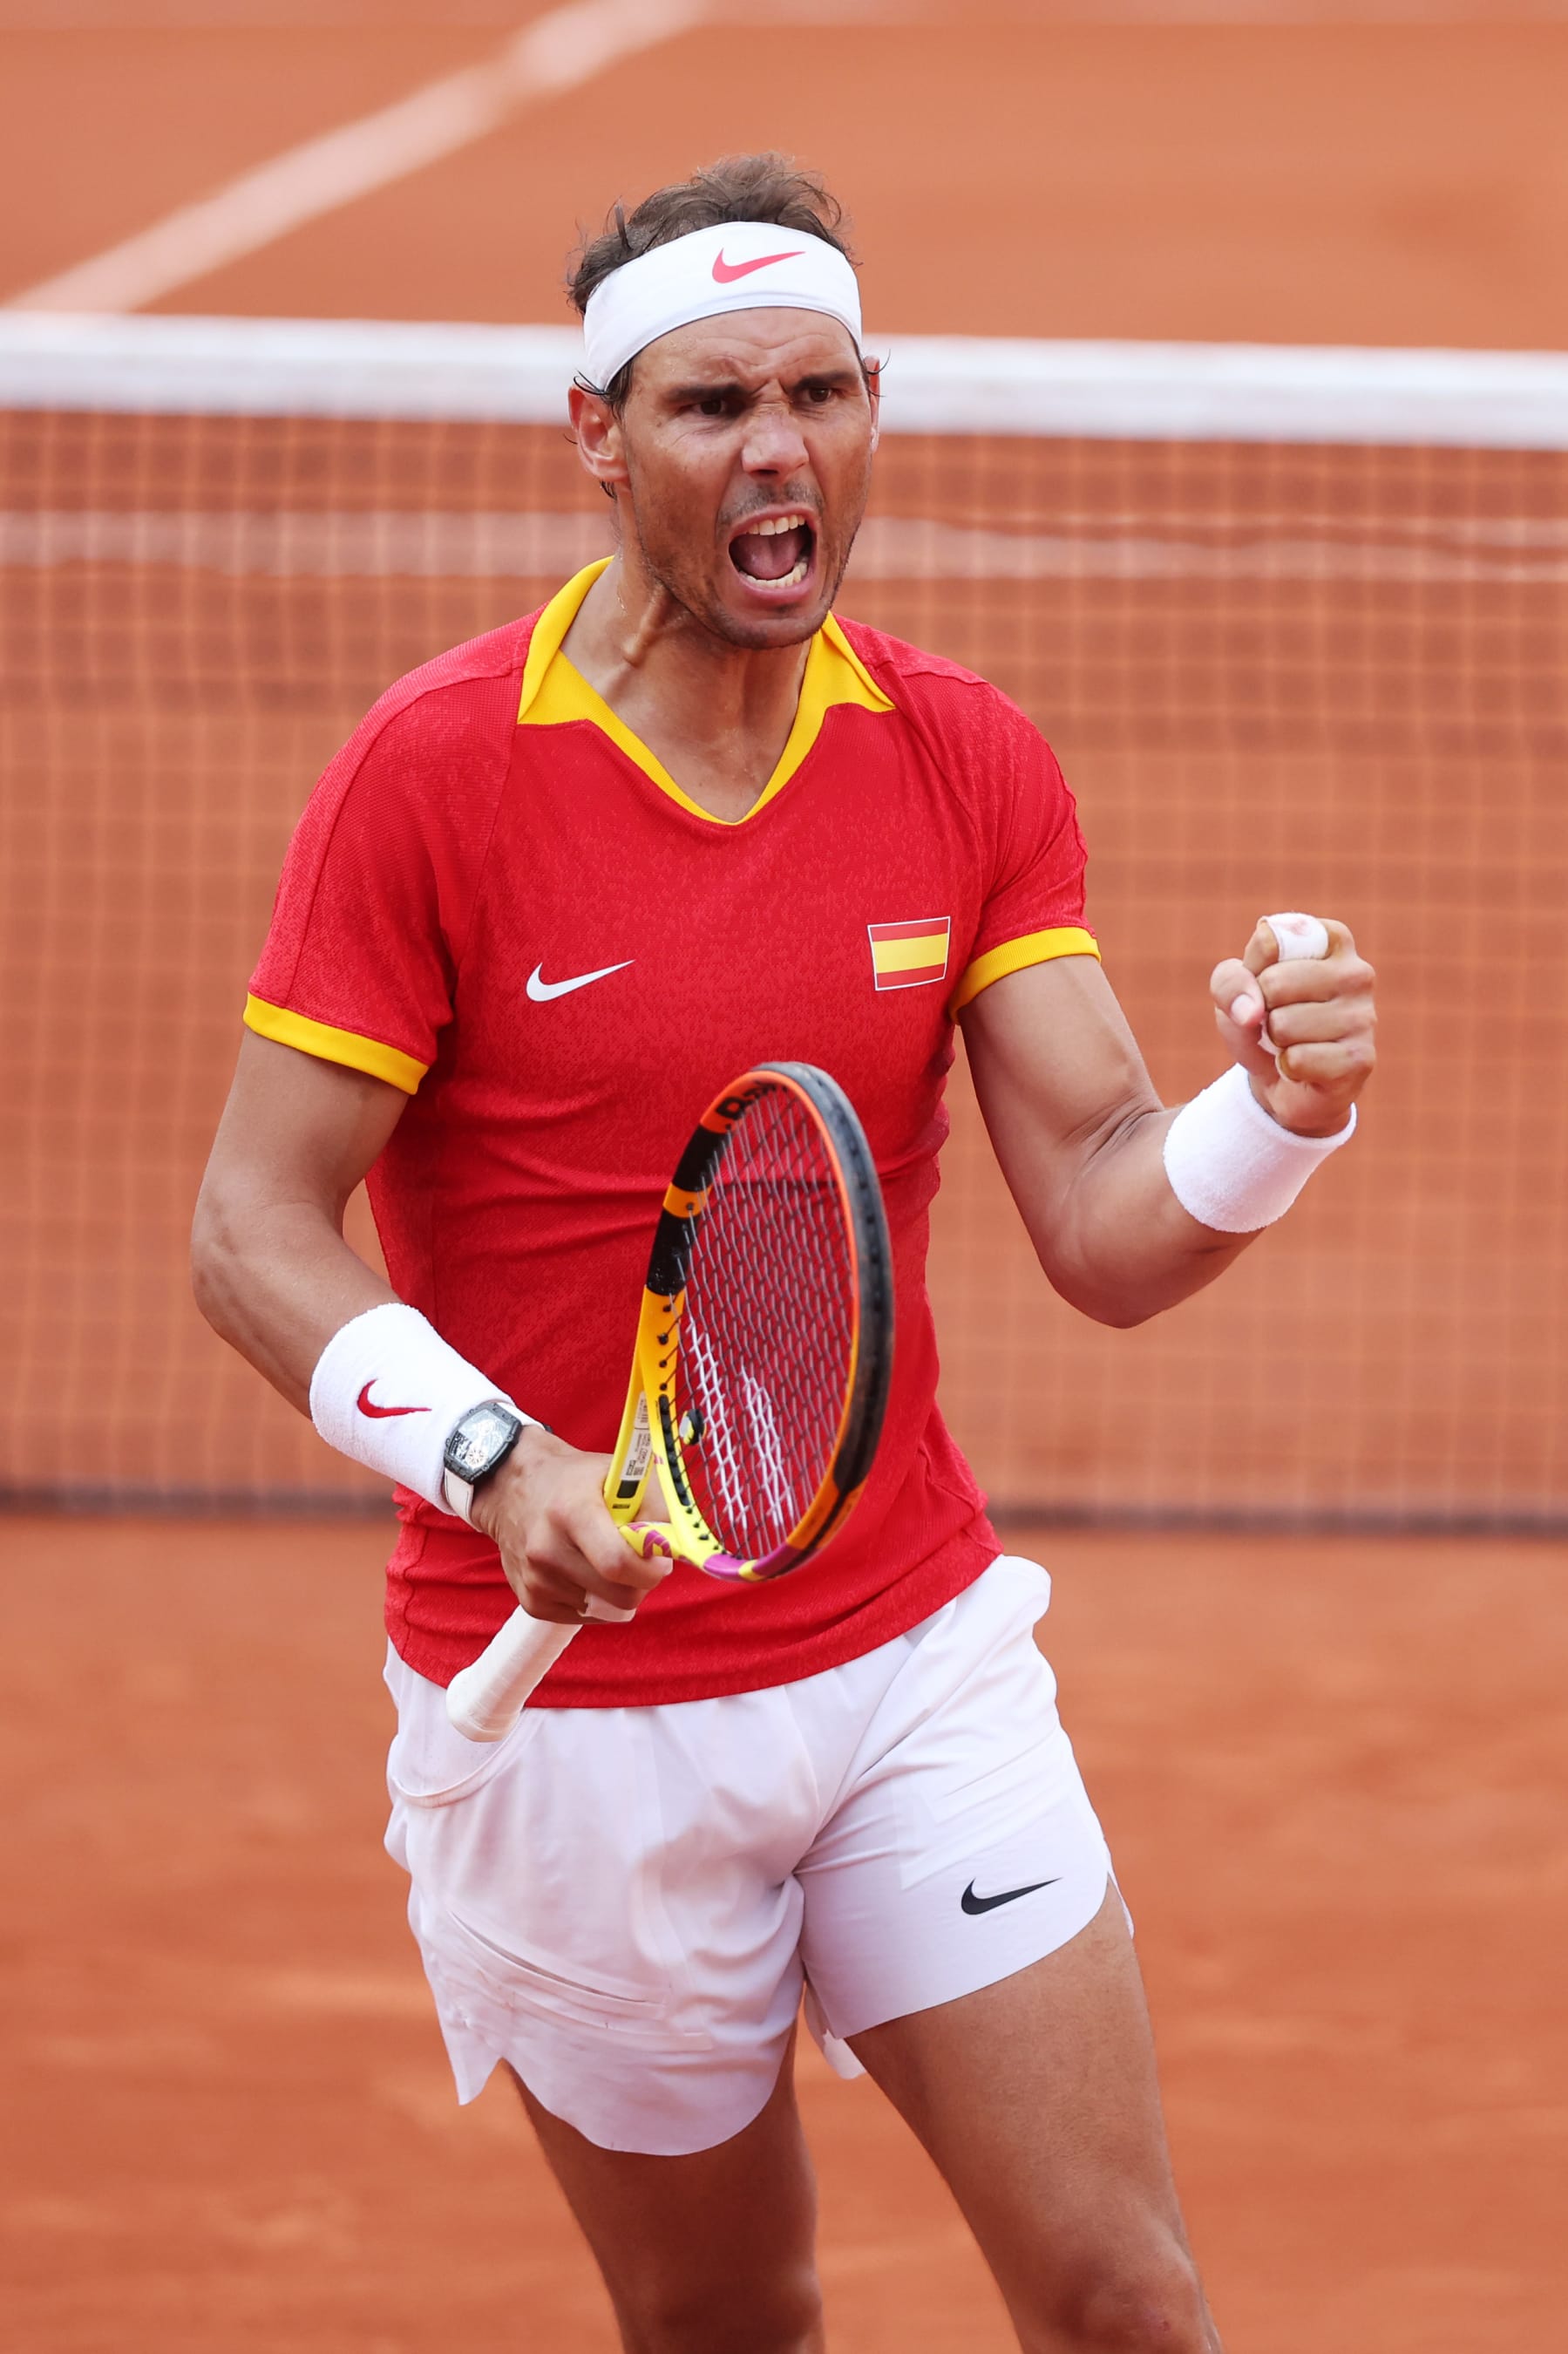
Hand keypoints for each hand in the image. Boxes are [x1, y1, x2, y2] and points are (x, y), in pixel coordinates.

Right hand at [468, 1425, 670, 1624]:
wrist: (514, 1490)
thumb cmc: (577, 1482)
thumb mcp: (619, 1474)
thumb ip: (656, 1505)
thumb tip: (679, 1546)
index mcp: (571, 1512)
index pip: (618, 1563)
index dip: (651, 1570)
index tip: (660, 1561)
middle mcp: (546, 1548)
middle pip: (618, 1595)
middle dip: (641, 1583)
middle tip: (640, 1562)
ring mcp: (535, 1579)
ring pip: (605, 1610)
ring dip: (617, 1591)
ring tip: (604, 1558)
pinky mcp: (530, 1602)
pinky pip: (584, 1616)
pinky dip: (595, 1600)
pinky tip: (583, 1571)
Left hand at [1210, 916, 1375, 1137]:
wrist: (1285, 1081)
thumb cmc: (1264, 1020)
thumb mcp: (1233, 991)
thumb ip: (1230, 982)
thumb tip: (1251, 1013)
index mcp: (1330, 940)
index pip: (1269, 940)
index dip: (1252, 970)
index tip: (1266, 983)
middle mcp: (1356, 972)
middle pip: (1275, 982)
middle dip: (1261, 1008)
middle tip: (1279, 1019)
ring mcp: (1363, 1016)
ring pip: (1284, 1025)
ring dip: (1275, 1041)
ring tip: (1293, 1042)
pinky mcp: (1360, 1059)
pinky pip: (1297, 1060)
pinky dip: (1287, 1068)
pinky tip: (1305, 1067)